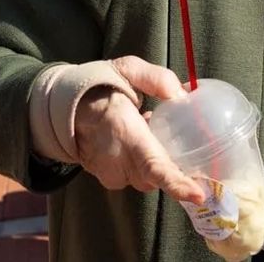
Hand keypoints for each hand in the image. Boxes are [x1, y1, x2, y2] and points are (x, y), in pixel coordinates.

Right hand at [74, 56, 204, 202]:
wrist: (64, 109)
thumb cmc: (100, 87)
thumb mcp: (127, 68)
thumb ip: (156, 78)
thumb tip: (182, 94)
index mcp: (126, 134)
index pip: (155, 167)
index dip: (178, 184)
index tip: (199, 194)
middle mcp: (119, 161)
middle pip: (159, 176)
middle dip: (175, 164)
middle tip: (181, 138)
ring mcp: (112, 173)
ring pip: (150, 177)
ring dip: (157, 157)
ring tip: (150, 129)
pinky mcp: (110, 179)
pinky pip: (138, 175)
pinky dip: (145, 161)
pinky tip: (141, 139)